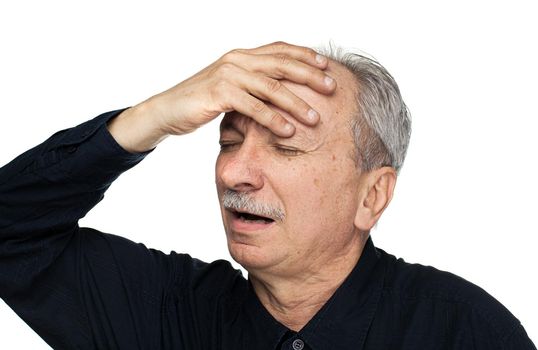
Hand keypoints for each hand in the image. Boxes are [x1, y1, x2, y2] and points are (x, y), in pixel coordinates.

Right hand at [140, 41, 336, 136]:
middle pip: (281, 64)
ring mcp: (228, 74)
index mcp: (242, 55)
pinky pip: (253, 106)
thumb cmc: (201, 102)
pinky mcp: (219, 93)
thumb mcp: (230, 88)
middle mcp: (237, 60)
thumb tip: (280, 93)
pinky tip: (287, 130)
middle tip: (332, 88)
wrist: (167, 111)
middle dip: (310, 76)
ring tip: (315, 118)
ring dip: (296, 103)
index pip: (279, 49)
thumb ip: (252, 85)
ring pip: (271, 86)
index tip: (326, 66)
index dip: (304, 55)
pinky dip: (272, 119)